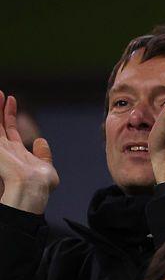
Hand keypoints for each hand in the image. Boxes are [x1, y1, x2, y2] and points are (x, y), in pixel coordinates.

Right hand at [0, 93, 57, 213]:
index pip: (10, 128)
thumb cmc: (40, 184)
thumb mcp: (45, 167)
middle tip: (0, 92)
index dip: (10, 114)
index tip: (11, 99)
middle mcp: (4, 148)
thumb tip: (41, 140)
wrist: (32, 187)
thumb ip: (43, 155)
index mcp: (16, 152)